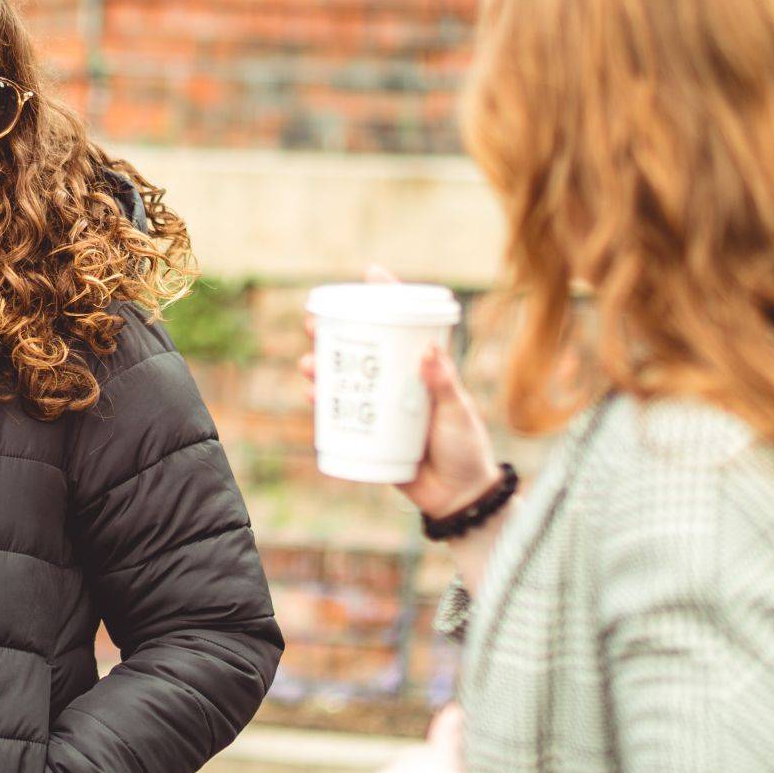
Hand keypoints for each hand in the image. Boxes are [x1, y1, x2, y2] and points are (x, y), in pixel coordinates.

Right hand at [300, 265, 499, 517]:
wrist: (460, 499)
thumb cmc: (466, 448)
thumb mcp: (458, 413)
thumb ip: (444, 385)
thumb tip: (428, 351)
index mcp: (423, 369)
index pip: (404, 325)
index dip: (385, 298)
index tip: (369, 273)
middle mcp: (398, 383)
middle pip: (362, 349)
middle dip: (334, 333)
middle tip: (312, 324)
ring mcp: (382, 409)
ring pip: (345, 380)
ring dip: (322, 369)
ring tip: (307, 365)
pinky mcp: (370, 436)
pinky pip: (341, 417)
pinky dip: (323, 406)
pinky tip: (313, 397)